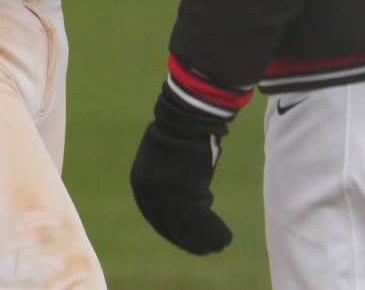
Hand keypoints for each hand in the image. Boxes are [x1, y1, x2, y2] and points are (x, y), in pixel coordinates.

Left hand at [131, 83, 233, 254]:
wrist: (187, 116)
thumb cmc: (181, 133)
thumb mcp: (164, 160)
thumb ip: (166, 183)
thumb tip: (179, 205)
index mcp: (140, 184)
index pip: (156, 219)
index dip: (174, 234)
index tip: (189, 241)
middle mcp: (148, 193)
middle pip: (170, 227)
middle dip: (189, 241)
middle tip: (207, 249)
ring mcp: (165, 194)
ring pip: (188, 227)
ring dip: (206, 239)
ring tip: (220, 244)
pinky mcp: (185, 193)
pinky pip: (202, 221)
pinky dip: (214, 231)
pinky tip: (224, 237)